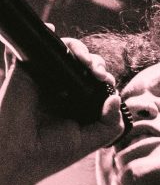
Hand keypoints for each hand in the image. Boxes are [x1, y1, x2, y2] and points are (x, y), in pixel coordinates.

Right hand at [0, 32, 123, 184]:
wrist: (19, 153)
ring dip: (79, 48)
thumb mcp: (90, 141)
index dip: (105, 77)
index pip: (98, 83)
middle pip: (85, 64)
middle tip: (96, 71)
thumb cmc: (53, 151)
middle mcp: (64, 90)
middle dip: (95, 62)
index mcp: (80, 105)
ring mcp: (45, 78)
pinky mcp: (26, 69)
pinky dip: (46, 35)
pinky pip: (36, 46)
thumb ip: (110, 124)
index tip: (106, 81)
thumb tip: (116, 97)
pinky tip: (53, 31)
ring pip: (65, 52)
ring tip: (83, 60)